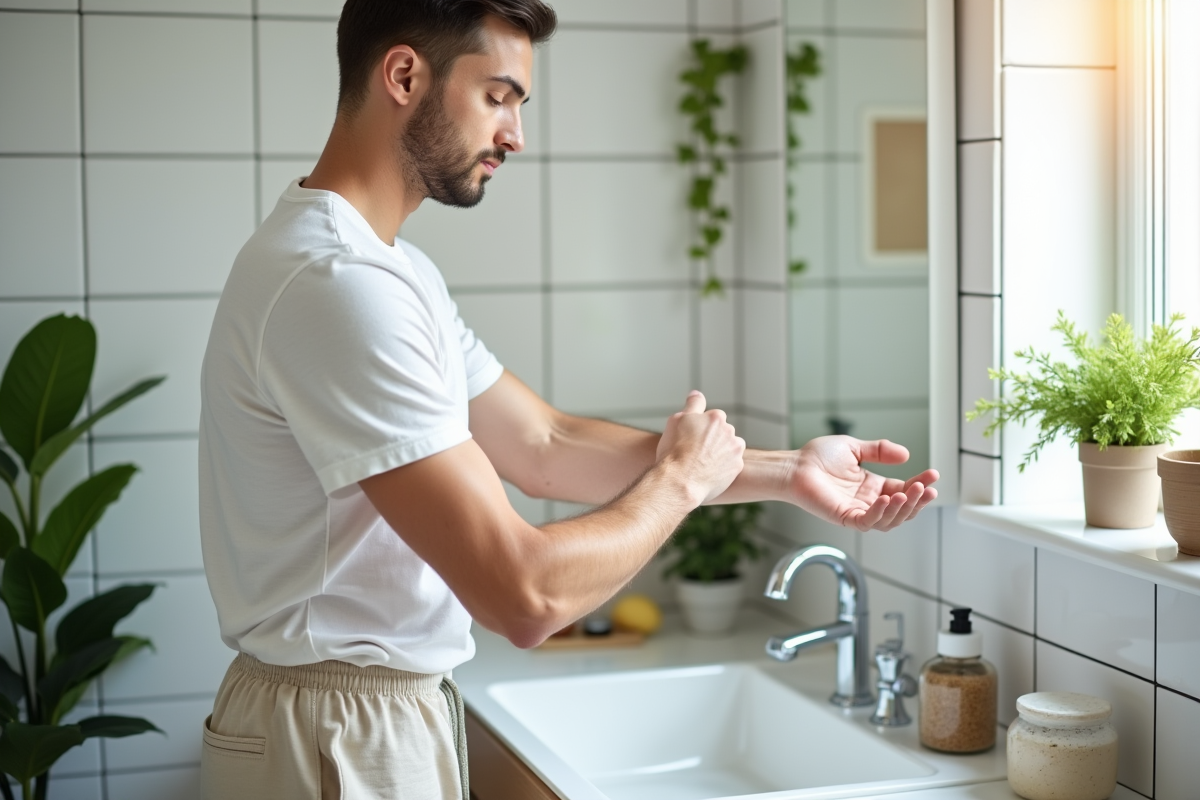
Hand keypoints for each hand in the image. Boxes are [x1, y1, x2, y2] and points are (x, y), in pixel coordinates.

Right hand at [657, 391, 745, 504]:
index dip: (699, 428)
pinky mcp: (737, 468)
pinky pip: (731, 465)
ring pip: (728, 448)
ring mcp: (735, 451)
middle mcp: (730, 432)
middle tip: (694, 452)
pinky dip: (722, 467)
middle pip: (722, 433)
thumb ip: (692, 405)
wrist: (679, 481)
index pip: (711, 418)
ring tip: (702, 463)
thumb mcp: (677, 420)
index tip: (691, 438)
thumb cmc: (674, 450)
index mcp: (716, 418)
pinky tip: (707, 472)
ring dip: (720, 452)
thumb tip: (696, 393)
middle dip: (712, 439)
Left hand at [787, 436, 937, 531]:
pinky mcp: (844, 518)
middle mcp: (867, 501)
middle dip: (918, 500)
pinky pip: (867, 521)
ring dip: (903, 509)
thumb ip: (880, 451)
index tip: (933, 475)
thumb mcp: (855, 448)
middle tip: (928, 488)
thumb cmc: (817, 458)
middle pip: (901, 508)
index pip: (903, 489)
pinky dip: (880, 513)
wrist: (795, 465)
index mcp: (872, 486)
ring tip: (910, 493)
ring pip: (889, 520)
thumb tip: (906, 454)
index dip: (919, 484)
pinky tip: (887, 500)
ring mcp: (857, 511)